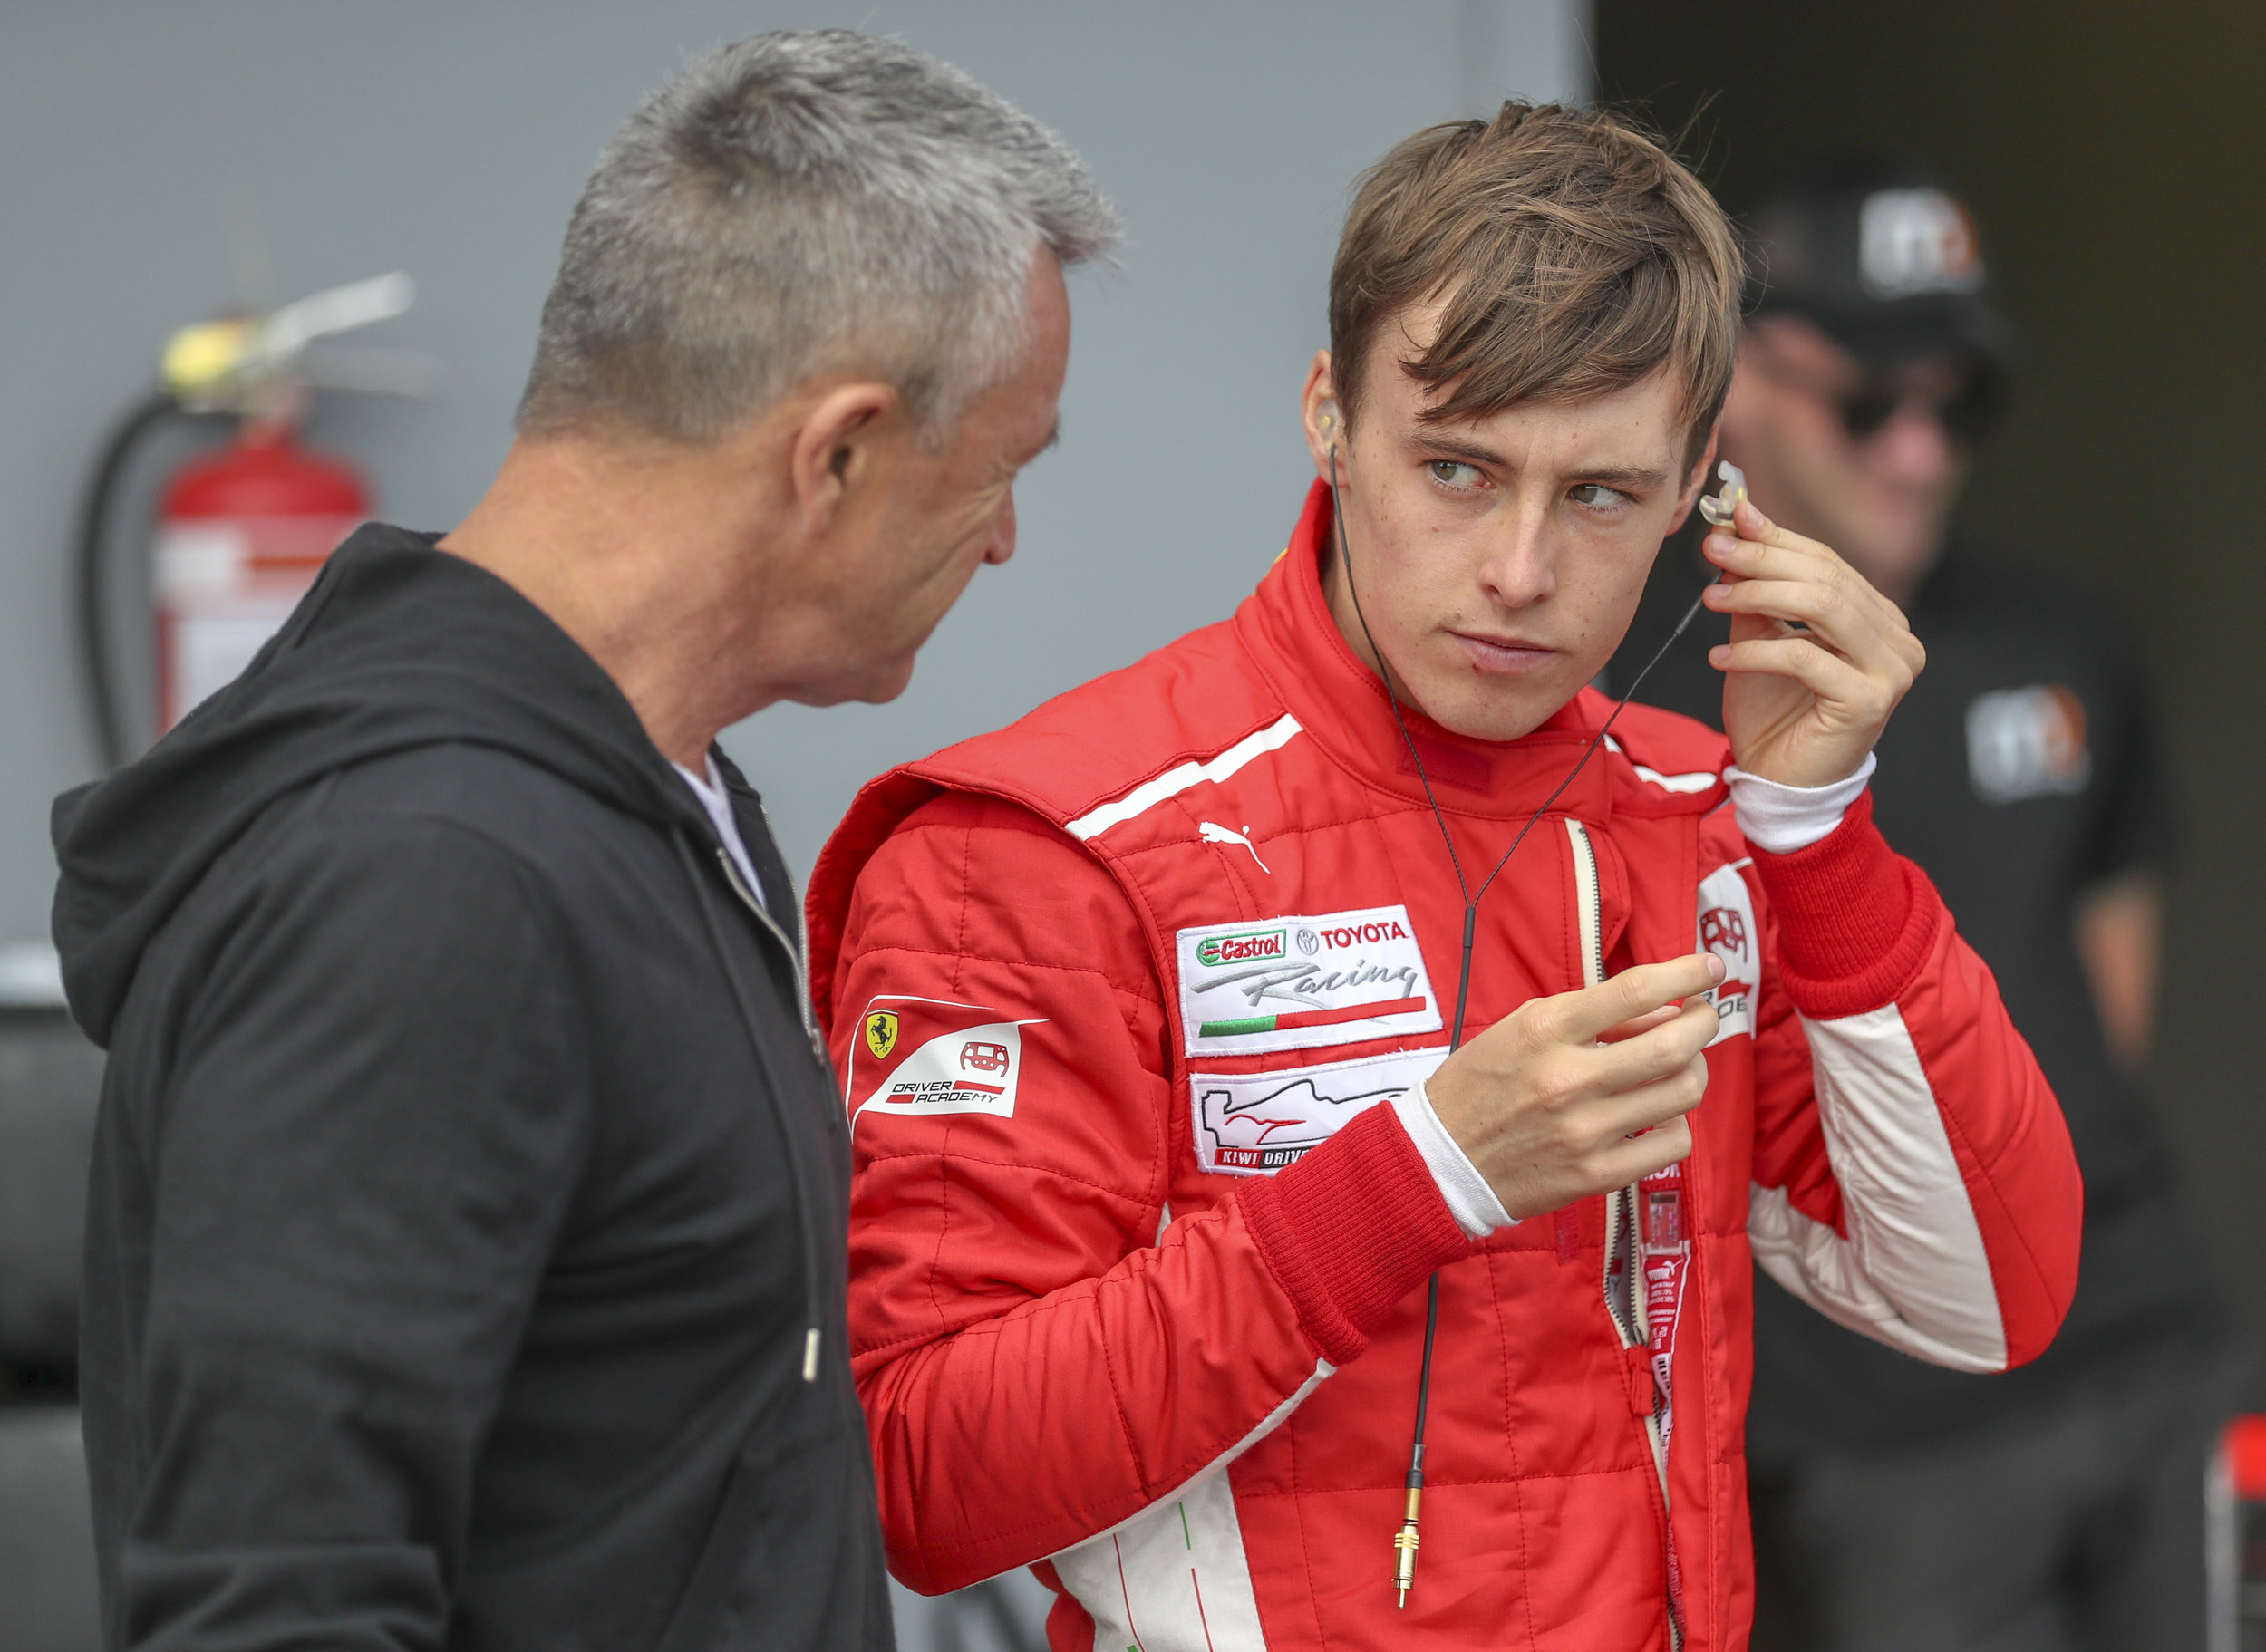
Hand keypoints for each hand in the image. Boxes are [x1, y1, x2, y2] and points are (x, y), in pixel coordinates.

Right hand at [1426, 955, 1724, 1219]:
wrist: (1440, 1160)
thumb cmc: (1481, 1085)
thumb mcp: (1520, 1028)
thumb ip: (1590, 1015)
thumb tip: (1664, 1009)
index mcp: (1544, 1031)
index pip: (1634, 991)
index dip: (1687, 974)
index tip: (1710, 967)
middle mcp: (1567, 1079)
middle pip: (1673, 1044)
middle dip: (1704, 1021)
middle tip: (1702, 1015)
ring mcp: (1585, 1130)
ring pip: (1682, 1092)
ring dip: (1694, 1069)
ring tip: (1679, 1063)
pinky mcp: (1597, 1174)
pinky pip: (1673, 1143)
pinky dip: (1676, 1121)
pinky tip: (1658, 1113)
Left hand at [1701, 500, 1925, 788]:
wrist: (1781, 783)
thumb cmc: (1775, 713)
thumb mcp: (1760, 639)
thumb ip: (1757, 592)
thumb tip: (1735, 528)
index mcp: (1879, 619)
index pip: (1828, 563)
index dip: (1777, 538)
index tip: (1729, 518)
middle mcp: (1897, 640)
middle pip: (1826, 578)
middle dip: (1762, 559)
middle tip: (1713, 550)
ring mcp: (1891, 671)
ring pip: (1822, 607)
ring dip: (1758, 595)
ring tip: (1711, 599)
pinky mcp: (1868, 702)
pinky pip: (1805, 657)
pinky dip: (1755, 651)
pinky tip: (1720, 657)